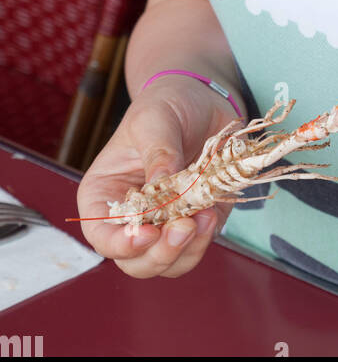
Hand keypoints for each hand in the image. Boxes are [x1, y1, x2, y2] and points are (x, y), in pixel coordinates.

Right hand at [75, 76, 243, 278]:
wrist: (202, 99)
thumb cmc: (166, 104)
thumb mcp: (154, 119)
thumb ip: (158, 153)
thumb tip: (163, 185)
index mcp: (105, 194)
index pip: (101, 235)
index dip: (120, 244)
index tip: (147, 232)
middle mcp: (132, 216)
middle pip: (135, 261)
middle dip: (159, 253)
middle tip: (184, 227)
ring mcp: (166, 222)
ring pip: (169, 263)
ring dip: (186, 250)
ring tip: (203, 218)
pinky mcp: (197, 220)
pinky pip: (198, 246)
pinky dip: (206, 238)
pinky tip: (212, 214)